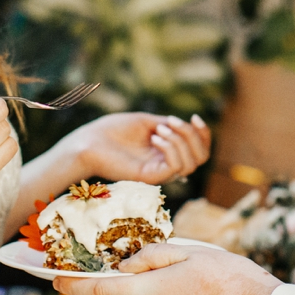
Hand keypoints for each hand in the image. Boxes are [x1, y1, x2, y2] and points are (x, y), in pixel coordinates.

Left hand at [53, 243, 279, 294]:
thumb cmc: (234, 280)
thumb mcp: (194, 252)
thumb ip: (155, 255)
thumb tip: (128, 264)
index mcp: (154, 291)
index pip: (103, 290)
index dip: (75, 285)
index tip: (55, 280)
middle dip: (132, 282)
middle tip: (151, 264)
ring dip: (162, 294)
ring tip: (197, 280)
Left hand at [66, 112, 211, 184]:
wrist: (90, 142)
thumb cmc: (113, 131)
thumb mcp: (147, 122)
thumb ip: (170, 126)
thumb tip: (189, 125)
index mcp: (167, 152)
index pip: (199, 150)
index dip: (203, 135)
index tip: (195, 117)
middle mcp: (166, 164)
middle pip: (201, 158)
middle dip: (194, 137)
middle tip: (172, 122)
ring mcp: (159, 172)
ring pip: (191, 164)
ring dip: (180, 141)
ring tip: (158, 129)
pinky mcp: (150, 177)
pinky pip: (175, 167)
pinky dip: (171, 148)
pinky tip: (154, 137)